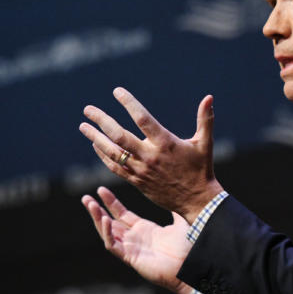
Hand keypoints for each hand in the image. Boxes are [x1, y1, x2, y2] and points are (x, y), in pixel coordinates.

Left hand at [79, 87, 223, 223]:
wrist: (196, 201)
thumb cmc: (201, 170)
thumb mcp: (205, 143)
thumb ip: (205, 119)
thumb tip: (209, 97)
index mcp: (165, 143)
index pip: (142, 118)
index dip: (128, 103)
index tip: (117, 91)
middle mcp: (150, 156)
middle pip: (119, 135)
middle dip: (101, 121)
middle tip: (88, 109)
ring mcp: (141, 170)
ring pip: (113, 152)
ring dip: (96, 138)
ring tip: (83, 127)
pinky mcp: (136, 182)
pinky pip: (115, 168)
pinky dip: (103, 156)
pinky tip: (96, 145)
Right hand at [81, 186, 193, 293]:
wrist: (192, 265)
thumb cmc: (189, 248)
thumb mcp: (181, 222)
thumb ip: (176, 209)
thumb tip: (177, 193)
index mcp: (144, 230)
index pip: (121, 214)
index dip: (111, 202)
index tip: (101, 190)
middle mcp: (135, 239)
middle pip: (110, 222)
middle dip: (97, 209)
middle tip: (85, 198)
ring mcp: (131, 249)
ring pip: (108, 232)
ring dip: (97, 218)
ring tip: (90, 204)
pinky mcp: (130, 258)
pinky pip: (113, 245)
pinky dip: (107, 233)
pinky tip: (105, 220)